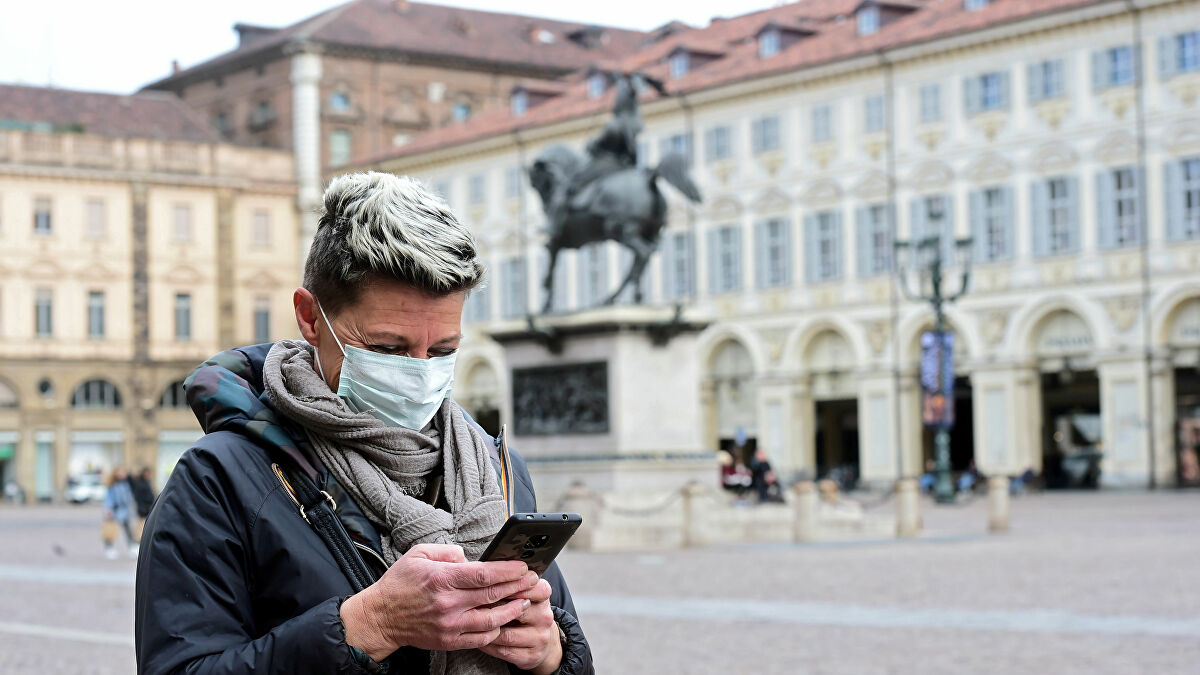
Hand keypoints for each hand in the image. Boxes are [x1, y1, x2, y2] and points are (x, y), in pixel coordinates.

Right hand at [340, 543, 538, 661]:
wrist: (380, 618)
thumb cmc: (399, 584)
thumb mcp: (419, 555)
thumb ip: (447, 552)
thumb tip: (469, 557)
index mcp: (442, 579)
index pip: (484, 574)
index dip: (508, 570)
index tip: (522, 566)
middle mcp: (448, 603)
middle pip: (493, 595)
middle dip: (517, 587)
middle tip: (533, 580)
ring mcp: (450, 625)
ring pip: (492, 619)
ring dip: (513, 610)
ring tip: (525, 601)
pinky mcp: (449, 641)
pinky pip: (481, 638)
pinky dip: (496, 629)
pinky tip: (505, 620)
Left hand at [479, 579, 561, 674]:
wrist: (539, 640)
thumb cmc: (523, 609)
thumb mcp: (522, 590)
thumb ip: (507, 578)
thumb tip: (477, 563)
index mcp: (543, 595)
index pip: (530, 585)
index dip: (509, 584)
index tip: (489, 583)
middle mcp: (545, 616)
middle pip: (516, 610)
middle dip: (493, 608)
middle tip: (472, 605)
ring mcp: (539, 637)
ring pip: (507, 634)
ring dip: (486, 630)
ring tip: (471, 623)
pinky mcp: (531, 655)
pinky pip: (504, 651)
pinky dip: (488, 645)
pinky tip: (478, 638)